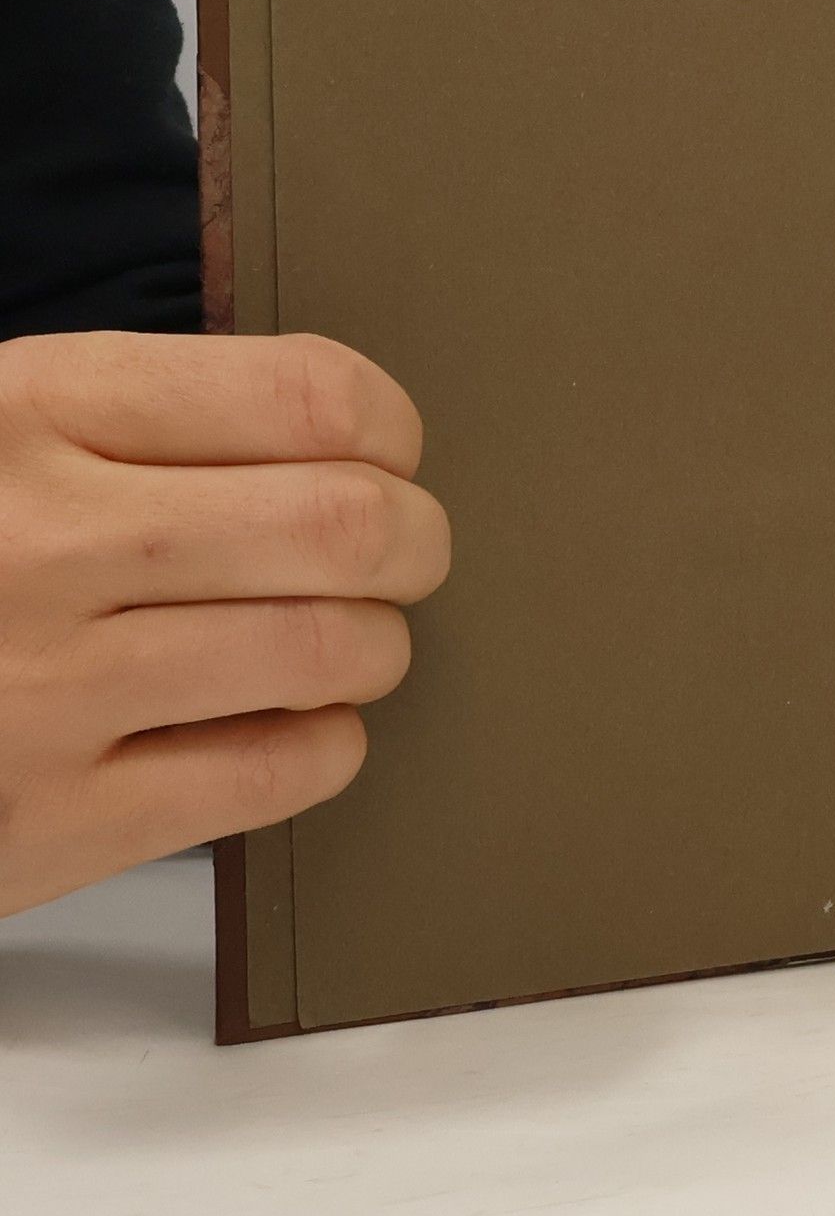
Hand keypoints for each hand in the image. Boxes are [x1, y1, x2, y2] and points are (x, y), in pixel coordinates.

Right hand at [0, 331, 450, 916]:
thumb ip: (144, 419)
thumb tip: (354, 434)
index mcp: (29, 410)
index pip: (309, 392)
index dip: (389, 426)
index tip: (389, 453)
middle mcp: (42, 542)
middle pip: (347, 524)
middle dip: (414, 539)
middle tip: (403, 553)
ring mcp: (44, 690)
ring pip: (333, 649)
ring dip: (377, 644)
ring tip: (346, 638)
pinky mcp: (52, 823)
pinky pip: (281, 774)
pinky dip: (327, 742)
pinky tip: (291, 720)